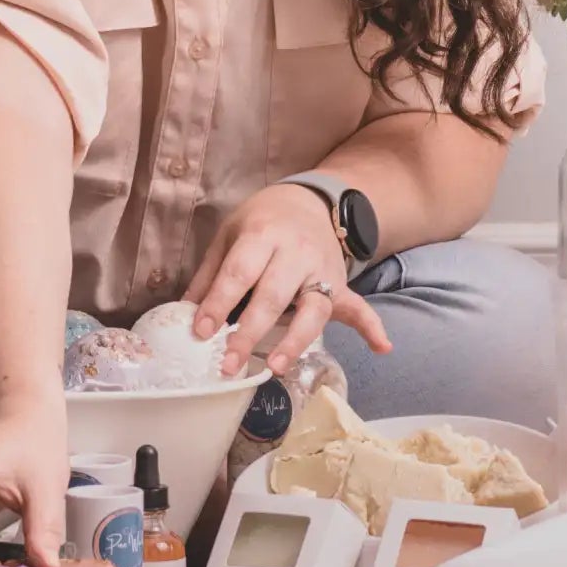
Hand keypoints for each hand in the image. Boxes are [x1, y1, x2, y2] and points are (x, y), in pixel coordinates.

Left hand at [183, 184, 391, 378]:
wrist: (308, 200)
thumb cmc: (261, 221)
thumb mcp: (230, 234)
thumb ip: (210, 274)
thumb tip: (184, 312)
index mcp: (262, 234)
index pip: (239, 272)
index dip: (219, 302)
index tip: (200, 331)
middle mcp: (295, 253)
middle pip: (273, 295)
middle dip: (249, 332)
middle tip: (227, 363)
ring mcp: (322, 269)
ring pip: (313, 309)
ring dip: (295, 340)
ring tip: (275, 366)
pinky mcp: (342, 284)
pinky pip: (359, 306)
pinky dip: (372, 326)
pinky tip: (382, 346)